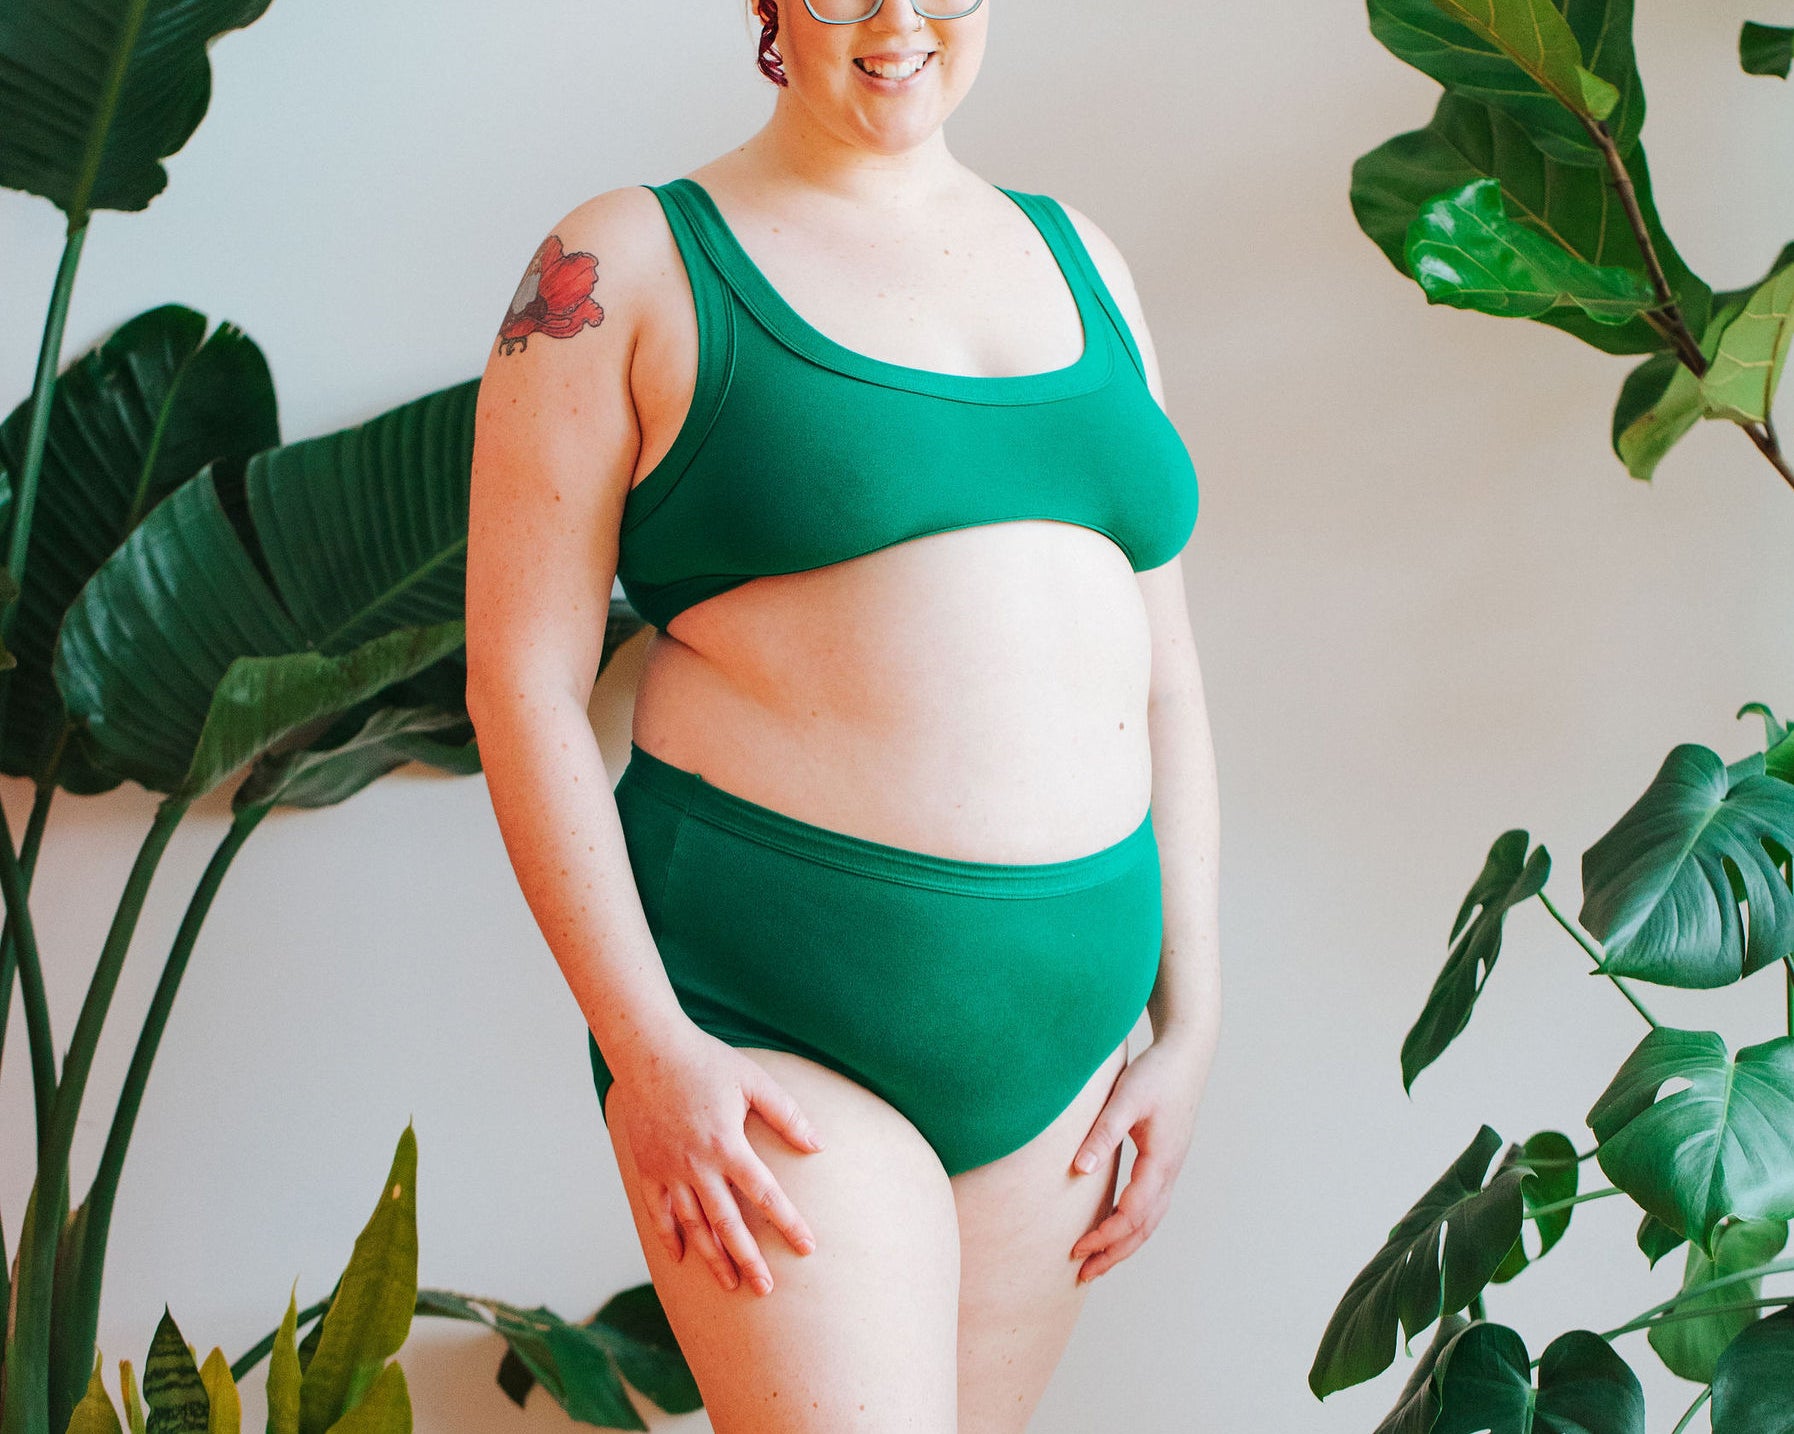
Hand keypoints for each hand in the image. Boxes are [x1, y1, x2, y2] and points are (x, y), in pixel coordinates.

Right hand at [608, 1025, 825, 1295]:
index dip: (788, 1223)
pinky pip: (659, 1212)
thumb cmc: (707, 1062)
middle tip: (765, 1289)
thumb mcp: (754, 1081)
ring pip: (694, 1225)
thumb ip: (787, 1114)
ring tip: (731, 1284)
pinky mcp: (647, 1168)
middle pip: (727, 1224)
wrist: (649, 1051)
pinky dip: (670, 1237)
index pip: (765, 1194)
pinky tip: (681, 1258)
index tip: (808, 1248)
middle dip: (748, 1259)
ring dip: (713, 1258)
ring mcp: (669, 1170)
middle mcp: (698, 1165)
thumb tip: (818, 1145)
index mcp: (728, 1145)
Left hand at [1066, 1036, 1203, 1283]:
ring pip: (1151, 1220)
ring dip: (1125, 1244)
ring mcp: (1171, 1168)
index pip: (1132, 1215)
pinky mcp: (1166, 1160)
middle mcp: (1169, 1172)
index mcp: (1160, 1162)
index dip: (1104, 1236)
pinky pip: (1151, 1206)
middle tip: (1083, 1274)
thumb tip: (1079, 1170)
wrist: (1186, 1055)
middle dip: (1114, 1254)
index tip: (1077, 1249)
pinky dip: (1134, 1226)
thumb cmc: (1156, 1074)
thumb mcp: (1125, 1098)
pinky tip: (1115, 1226)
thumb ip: (1103, 1133)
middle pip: (1144, 1228)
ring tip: (1098, 1262)